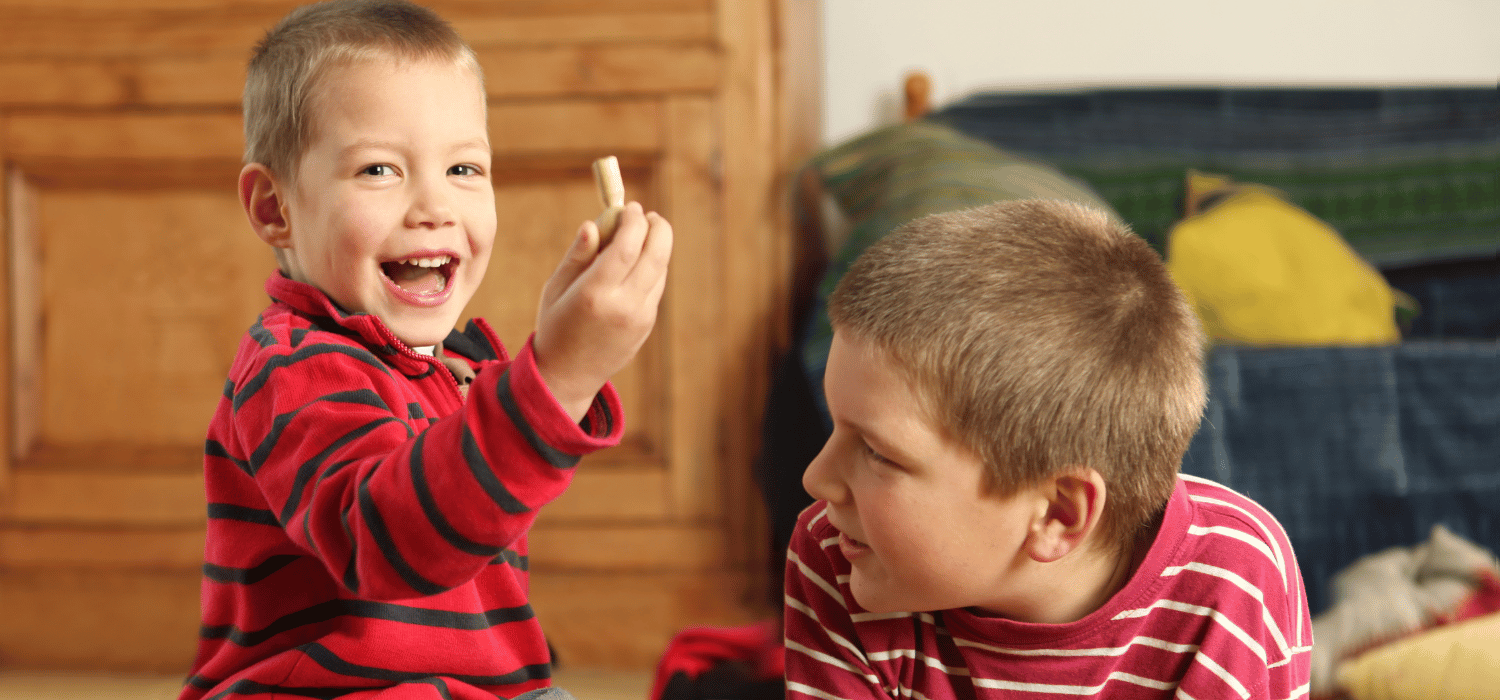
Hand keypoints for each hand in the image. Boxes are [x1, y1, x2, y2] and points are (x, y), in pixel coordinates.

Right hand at [533, 202, 671, 422]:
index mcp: (595, 293)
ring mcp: (640, 317)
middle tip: (649, 215)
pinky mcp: (647, 325)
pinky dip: (653, 267)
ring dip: (657, 246)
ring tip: (643, 233)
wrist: (568, 375)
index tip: (629, 207)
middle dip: (657, 228)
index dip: (633, 221)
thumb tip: (594, 224)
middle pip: (655, 255)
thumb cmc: (555, 324)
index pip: (627, 246)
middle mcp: (623, 305)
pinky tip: (639, 260)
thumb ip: (577, 255)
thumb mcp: (556, 287)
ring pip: (660, 269)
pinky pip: (656, 287)